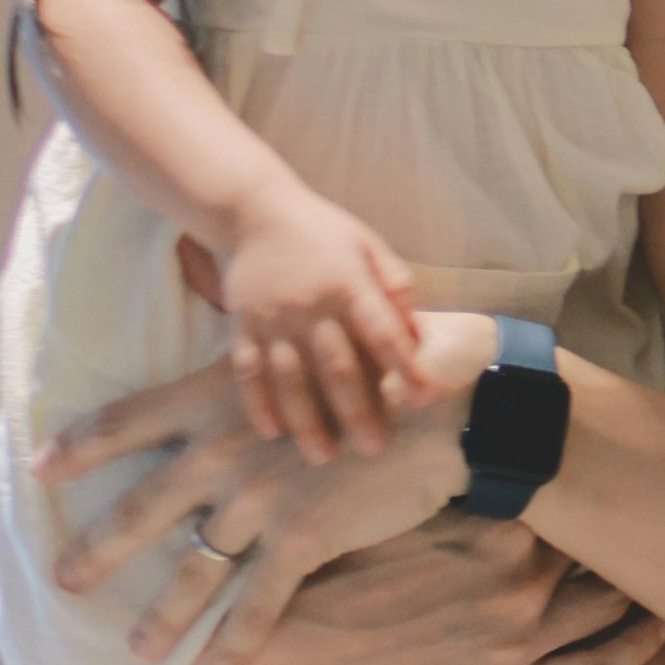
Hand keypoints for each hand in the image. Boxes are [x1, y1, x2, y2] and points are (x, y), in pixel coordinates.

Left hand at [49, 345, 464, 664]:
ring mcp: (257, 498)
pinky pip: (257, 606)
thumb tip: (233, 379)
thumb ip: (251, 376)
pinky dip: (233, 650)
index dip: (76, 444)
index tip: (38, 465)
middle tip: (61, 579)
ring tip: (136, 651)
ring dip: (161, 618)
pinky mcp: (301, 538)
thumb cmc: (372, 366)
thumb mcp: (294, 355)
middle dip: (95, 548)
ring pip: (193, 570)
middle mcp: (221, 450)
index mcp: (213, 398)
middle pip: (140, 506)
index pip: (124, 420)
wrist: (439, 399)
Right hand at [216, 181, 431, 455]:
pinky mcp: (242, 325)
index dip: (403, 365)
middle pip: (336, 365)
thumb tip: (418, 330)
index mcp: (347, 284)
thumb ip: (395, 283)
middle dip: (356, 409)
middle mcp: (310, 306)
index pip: (381, 331)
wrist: (252, 209)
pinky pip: (248, 371)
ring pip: (289, 378)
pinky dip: (258, 403)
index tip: (422, 398)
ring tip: (322, 455)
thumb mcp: (367, 242)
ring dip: (306, 419)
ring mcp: (272, 319)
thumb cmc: (320, 230)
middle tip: (373, 447)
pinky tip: (272, 432)